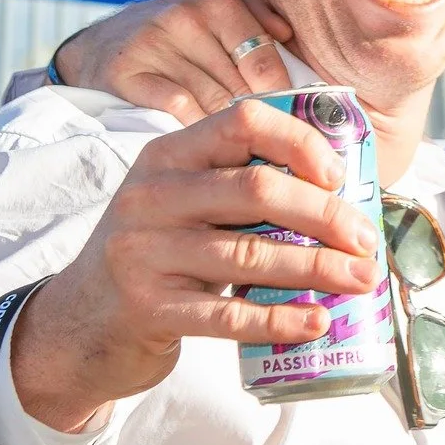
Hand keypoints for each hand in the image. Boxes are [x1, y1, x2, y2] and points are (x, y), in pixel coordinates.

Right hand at [10, 97, 383, 430]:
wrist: (79, 322)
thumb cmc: (154, 255)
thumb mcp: (179, 203)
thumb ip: (236, 189)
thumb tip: (340, 198)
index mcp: (167, 156)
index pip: (242, 122)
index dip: (299, 143)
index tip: (339, 176)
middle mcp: (151, 196)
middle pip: (256, 190)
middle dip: (324, 215)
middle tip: (366, 241)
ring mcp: (144, 253)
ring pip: (248, 256)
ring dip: (316, 268)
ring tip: (361, 280)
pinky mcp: (148, 309)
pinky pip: (228, 316)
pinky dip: (280, 319)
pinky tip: (317, 322)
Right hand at [53, 0, 294, 122]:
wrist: (102, 47)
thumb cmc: (177, 36)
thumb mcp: (217, 10)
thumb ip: (260, 15)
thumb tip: (291, 38)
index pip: (266, 60)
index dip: (281, 95)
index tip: (288, 118)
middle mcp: (187, 14)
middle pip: (241, 85)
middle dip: (253, 113)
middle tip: (261, 136)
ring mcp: (156, 42)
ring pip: (213, 101)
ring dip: (225, 126)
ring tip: (230, 137)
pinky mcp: (129, 71)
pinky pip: (180, 110)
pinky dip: (193, 126)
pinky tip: (197, 133)